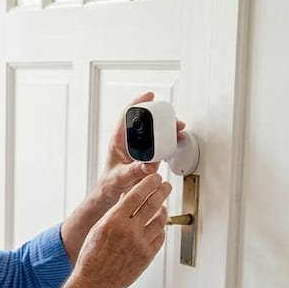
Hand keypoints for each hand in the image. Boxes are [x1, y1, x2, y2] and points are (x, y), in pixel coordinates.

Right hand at [72, 171, 171, 287]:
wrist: (94, 282)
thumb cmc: (92, 257)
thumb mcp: (98, 228)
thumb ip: (116, 213)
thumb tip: (129, 198)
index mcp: (114, 221)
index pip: (137, 195)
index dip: (149, 183)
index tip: (154, 177)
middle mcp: (129, 231)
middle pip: (153, 204)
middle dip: (162, 191)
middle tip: (165, 185)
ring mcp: (140, 244)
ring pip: (160, 221)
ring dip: (163, 210)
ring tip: (163, 205)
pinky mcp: (147, 257)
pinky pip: (160, 237)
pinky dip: (160, 229)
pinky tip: (159, 226)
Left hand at [92, 91, 187, 206]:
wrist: (112, 191)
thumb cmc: (111, 182)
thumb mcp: (121, 177)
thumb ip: (134, 171)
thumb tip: (149, 165)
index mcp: (118, 140)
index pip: (127, 116)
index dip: (138, 103)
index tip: (149, 96)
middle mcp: (129, 140)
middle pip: (144, 121)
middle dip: (158, 116)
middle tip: (171, 117)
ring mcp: (138, 147)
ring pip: (153, 131)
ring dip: (165, 128)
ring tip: (177, 128)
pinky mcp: (145, 154)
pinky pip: (157, 144)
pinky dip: (167, 141)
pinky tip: (175, 140)